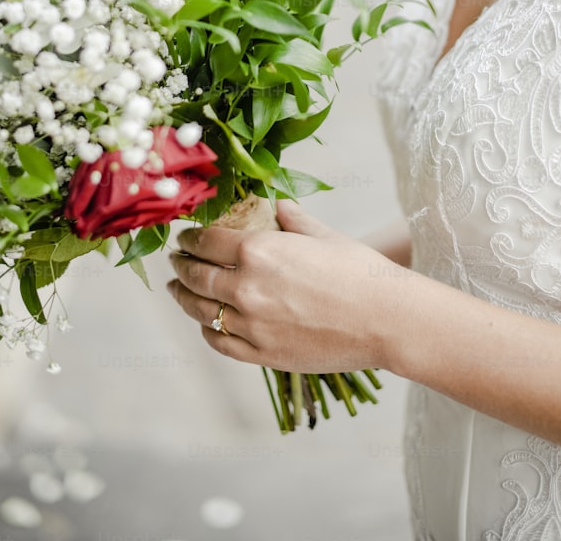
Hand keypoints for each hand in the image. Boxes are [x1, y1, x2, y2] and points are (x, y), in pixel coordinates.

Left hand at [166, 199, 414, 371]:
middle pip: (197, 276)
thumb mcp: (323, 235)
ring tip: (178, 290)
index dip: (191, 238)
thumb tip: (278, 206)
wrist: (385, 318)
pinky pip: (221, 343)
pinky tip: (206, 325)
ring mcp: (252, 325)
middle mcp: (247, 287)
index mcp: (259, 251)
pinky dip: (207, 331)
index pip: (208, 242)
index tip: (185, 237)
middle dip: (182, 266)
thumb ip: (293, 220)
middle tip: (176, 260)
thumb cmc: (359, 271)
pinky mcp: (262, 354)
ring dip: (184, 298)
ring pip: (201, 311)